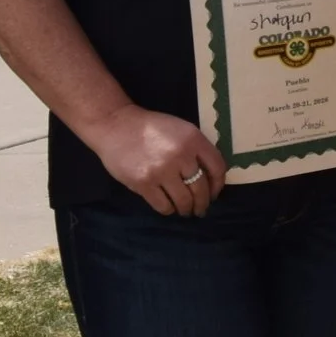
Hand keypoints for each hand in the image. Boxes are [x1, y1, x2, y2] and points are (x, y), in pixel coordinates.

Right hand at [78, 104, 227, 217]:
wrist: (116, 126)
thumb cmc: (150, 127)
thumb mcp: (181, 129)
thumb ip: (196, 149)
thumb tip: (209, 175)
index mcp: (193, 139)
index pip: (217, 167)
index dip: (218, 185)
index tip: (214, 193)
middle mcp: (181, 156)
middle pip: (201, 189)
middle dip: (203, 203)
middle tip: (200, 209)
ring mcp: (162, 171)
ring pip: (183, 201)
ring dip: (186, 209)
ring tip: (185, 210)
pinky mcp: (144, 184)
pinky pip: (163, 206)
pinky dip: (169, 209)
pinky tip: (169, 206)